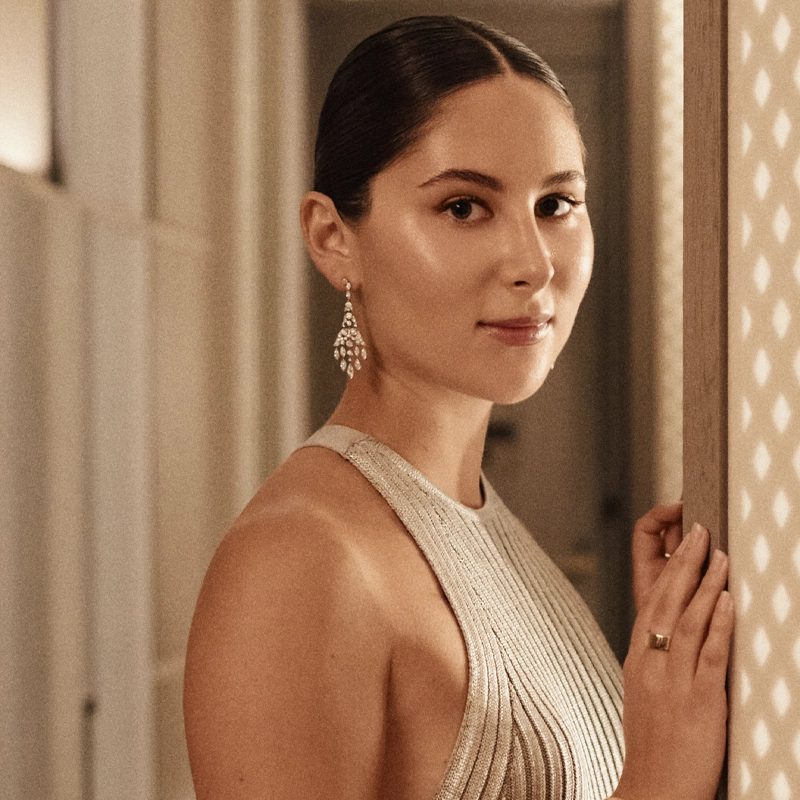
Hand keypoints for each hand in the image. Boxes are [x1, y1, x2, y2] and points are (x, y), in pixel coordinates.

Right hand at [614, 523, 733, 799]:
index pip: (650, 601)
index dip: (665, 567)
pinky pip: (709, 655)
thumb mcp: (646, 691)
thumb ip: (659, 656)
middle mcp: (651, 663)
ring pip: (688, 621)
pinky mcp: (699, 701)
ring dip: (705, 585)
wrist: (653, 789)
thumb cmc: (654, 742)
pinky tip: (727, 602)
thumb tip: (681, 626)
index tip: (680, 541)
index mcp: (637, 658)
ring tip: (718, 555)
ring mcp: (673, 681)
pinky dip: (719, 625)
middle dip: (684, 563)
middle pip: (666, 602)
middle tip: (698, 531)